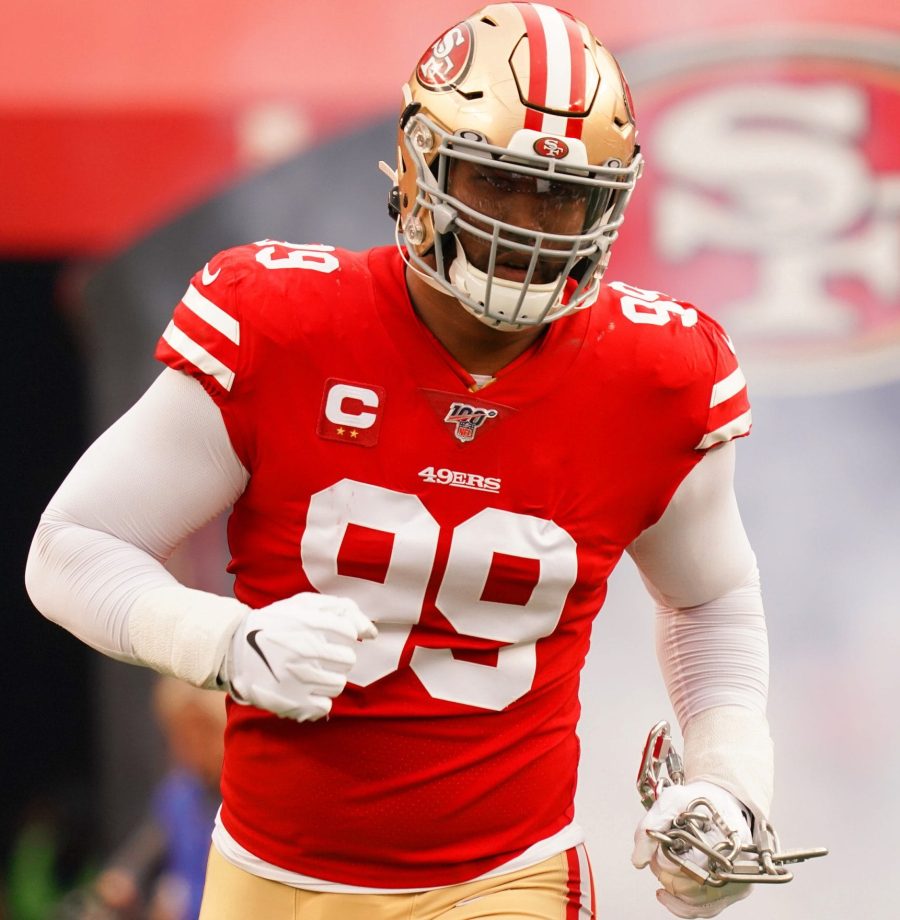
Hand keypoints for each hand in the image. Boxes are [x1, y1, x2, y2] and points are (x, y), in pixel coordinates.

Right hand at [223, 593, 376, 720]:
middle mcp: (305, 649)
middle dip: (337, 657)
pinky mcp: (291, 701)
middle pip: (347, 660)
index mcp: (309, 623)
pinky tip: (305, 688)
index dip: (342, 634)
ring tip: (311, 671)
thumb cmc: (277, 623)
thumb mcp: (304, 604)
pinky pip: (325, 705)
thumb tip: (372, 632)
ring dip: (329, 677)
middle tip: (320, 655)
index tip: (328, 635)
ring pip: (338, 684)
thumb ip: (342, 609)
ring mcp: (298, 677)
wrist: (235, 649)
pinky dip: (318, 699)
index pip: (349, 632)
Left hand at [632, 781, 752, 917]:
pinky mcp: (728, 894)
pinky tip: (665, 892)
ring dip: (671, 884)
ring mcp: (735, 884)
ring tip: (664, 862)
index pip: (691, 866)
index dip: (668, 856)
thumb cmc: (701, 801)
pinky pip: (700, 910)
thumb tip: (638, 859)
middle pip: (690, 888)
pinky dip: (678, 902)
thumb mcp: (672, 800)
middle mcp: (737, 868)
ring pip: (693, 903)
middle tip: (660, 850)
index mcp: (729, 843)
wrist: (720, 803)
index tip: (663, 841)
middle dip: (665, 870)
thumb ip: (650, 825)